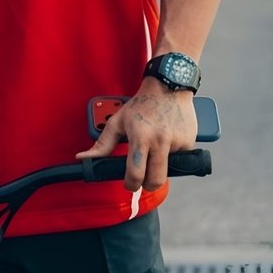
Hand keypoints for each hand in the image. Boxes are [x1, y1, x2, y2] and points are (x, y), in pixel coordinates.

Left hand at [76, 78, 197, 191]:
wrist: (169, 87)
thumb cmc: (141, 105)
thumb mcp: (118, 121)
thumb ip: (102, 144)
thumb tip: (83, 158)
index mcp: (140, 136)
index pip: (136, 172)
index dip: (131, 184)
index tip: (129, 184)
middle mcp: (160, 141)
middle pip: (156, 180)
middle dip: (148, 186)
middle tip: (143, 180)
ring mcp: (177, 142)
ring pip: (170, 172)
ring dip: (161, 170)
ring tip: (155, 156)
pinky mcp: (190, 143)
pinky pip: (181, 160)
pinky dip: (173, 157)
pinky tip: (168, 142)